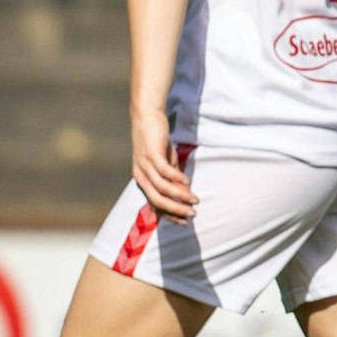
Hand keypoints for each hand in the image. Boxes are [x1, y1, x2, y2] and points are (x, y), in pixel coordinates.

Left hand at [131, 108, 195, 223]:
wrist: (146, 116)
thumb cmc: (156, 139)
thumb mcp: (165, 160)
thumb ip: (172, 175)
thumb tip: (184, 190)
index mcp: (142, 180)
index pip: (155, 204)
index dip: (170, 214)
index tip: (185, 221)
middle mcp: (141, 176)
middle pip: (158, 200)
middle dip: (176, 210)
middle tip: (192, 214)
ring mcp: (145, 166)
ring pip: (162, 189)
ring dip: (180, 196)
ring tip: (195, 200)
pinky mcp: (151, 155)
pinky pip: (165, 172)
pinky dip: (178, 179)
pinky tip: (188, 182)